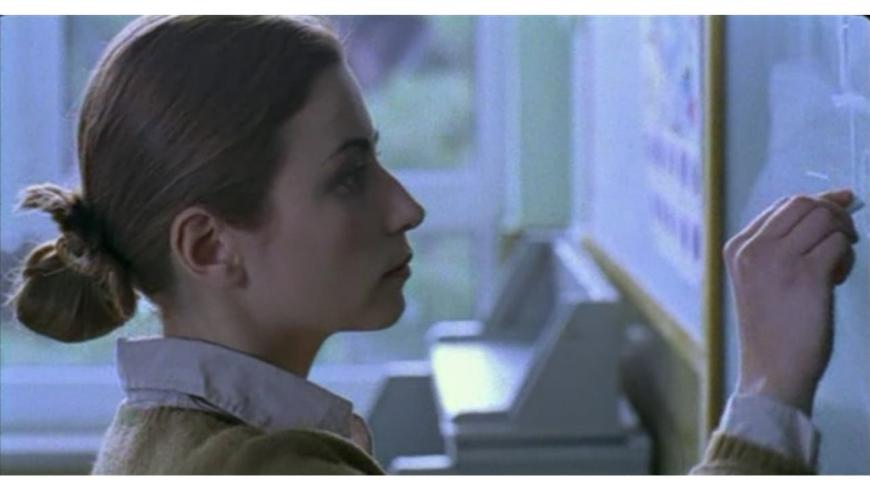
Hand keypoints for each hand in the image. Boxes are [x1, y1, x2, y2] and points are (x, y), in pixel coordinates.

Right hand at [723, 189, 858, 414]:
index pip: (783, 205)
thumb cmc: (772, 328)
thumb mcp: (759, 278)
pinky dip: (848, 257)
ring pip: (825, 219)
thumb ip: (781, 245)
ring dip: (844, 236)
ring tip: (838, 264)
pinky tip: (837, 279)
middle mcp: (754, 249)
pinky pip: (839, 244)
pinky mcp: (807, 276)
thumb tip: (831, 203)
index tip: (840, 206)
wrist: (772, 370)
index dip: (818, 202)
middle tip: (846, 237)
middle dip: (834, 214)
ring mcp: (778, 260)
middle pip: (805, 204)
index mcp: (738, 247)